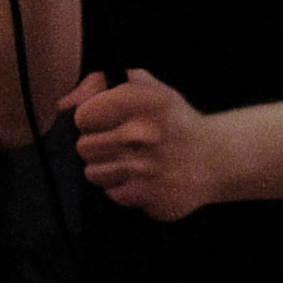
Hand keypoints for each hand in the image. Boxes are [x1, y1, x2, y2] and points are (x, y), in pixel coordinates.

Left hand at [60, 68, 229, 218]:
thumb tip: (64, 102)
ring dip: (110, 170)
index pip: (83, 117)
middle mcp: (143, 134)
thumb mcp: (148, 89)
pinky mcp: (150, 197)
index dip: (93, 121)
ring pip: (94, 174)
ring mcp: (146, 169)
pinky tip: (145, 180)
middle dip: (100, 147)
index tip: (109, 124)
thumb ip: (100, 86)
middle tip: (123, 146)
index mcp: (140, 102)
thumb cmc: (175, 122)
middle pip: (84, 148)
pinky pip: (114, 195)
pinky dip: (126, 190)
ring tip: (134, 164)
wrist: (218, 158)